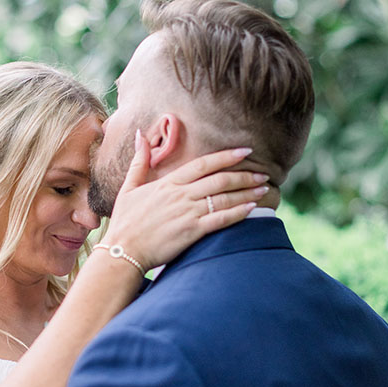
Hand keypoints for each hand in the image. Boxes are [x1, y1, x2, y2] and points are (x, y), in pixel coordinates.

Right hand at [104, 137, 271, 270]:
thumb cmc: (125, 221)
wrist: (124, 251)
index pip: (202, 164)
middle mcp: (180, 195)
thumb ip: (140, 162)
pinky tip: (252, 208)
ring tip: (263, 189)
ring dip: (246, 192)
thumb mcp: (128, 188)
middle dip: (244, 175)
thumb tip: (140, 135)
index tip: (245, 151)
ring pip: (223, 198)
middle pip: (219, 180)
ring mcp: (187, 213)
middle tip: (262, 173)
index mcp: (168, 183)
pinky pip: (220, 219)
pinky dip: (238, 213)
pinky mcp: (192, 232)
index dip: (226, 156)